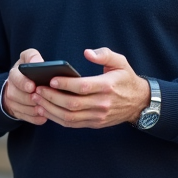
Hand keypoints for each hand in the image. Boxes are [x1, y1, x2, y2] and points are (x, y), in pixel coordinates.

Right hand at [3, 49, 48, 125]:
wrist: (18, 85)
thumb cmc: (27, 71)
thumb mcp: (27, 59)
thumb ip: (32, 56)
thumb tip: (38, 62)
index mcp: (14, 75)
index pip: (16, 78)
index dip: (24, 83)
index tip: (32, 86)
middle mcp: (11, 90)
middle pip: (19, 96)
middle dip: (31, 98)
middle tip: (42, 99)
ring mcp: (13, 103)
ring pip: (23, 109)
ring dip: (34, 109)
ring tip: (46, 108)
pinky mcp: (18, 113)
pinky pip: (27, 118)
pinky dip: (36, 118)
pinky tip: (45, 116)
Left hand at [31, 47, 149, 128]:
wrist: (139, 102)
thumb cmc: (126, 79)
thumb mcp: (120, 61)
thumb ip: (104, 54)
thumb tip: (87, 53)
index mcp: (107, 86)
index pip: (83, 87)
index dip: (65, 84)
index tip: (51, 80)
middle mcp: (102, 103)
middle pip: (72, 104)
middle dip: (52, 97)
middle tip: (37, 90)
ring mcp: (98, 116)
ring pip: (70, 117)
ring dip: (51, 109)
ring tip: (38, 100)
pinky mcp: (95, 124)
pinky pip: (73, 124)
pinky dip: (57, 119)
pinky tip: (46, 110)